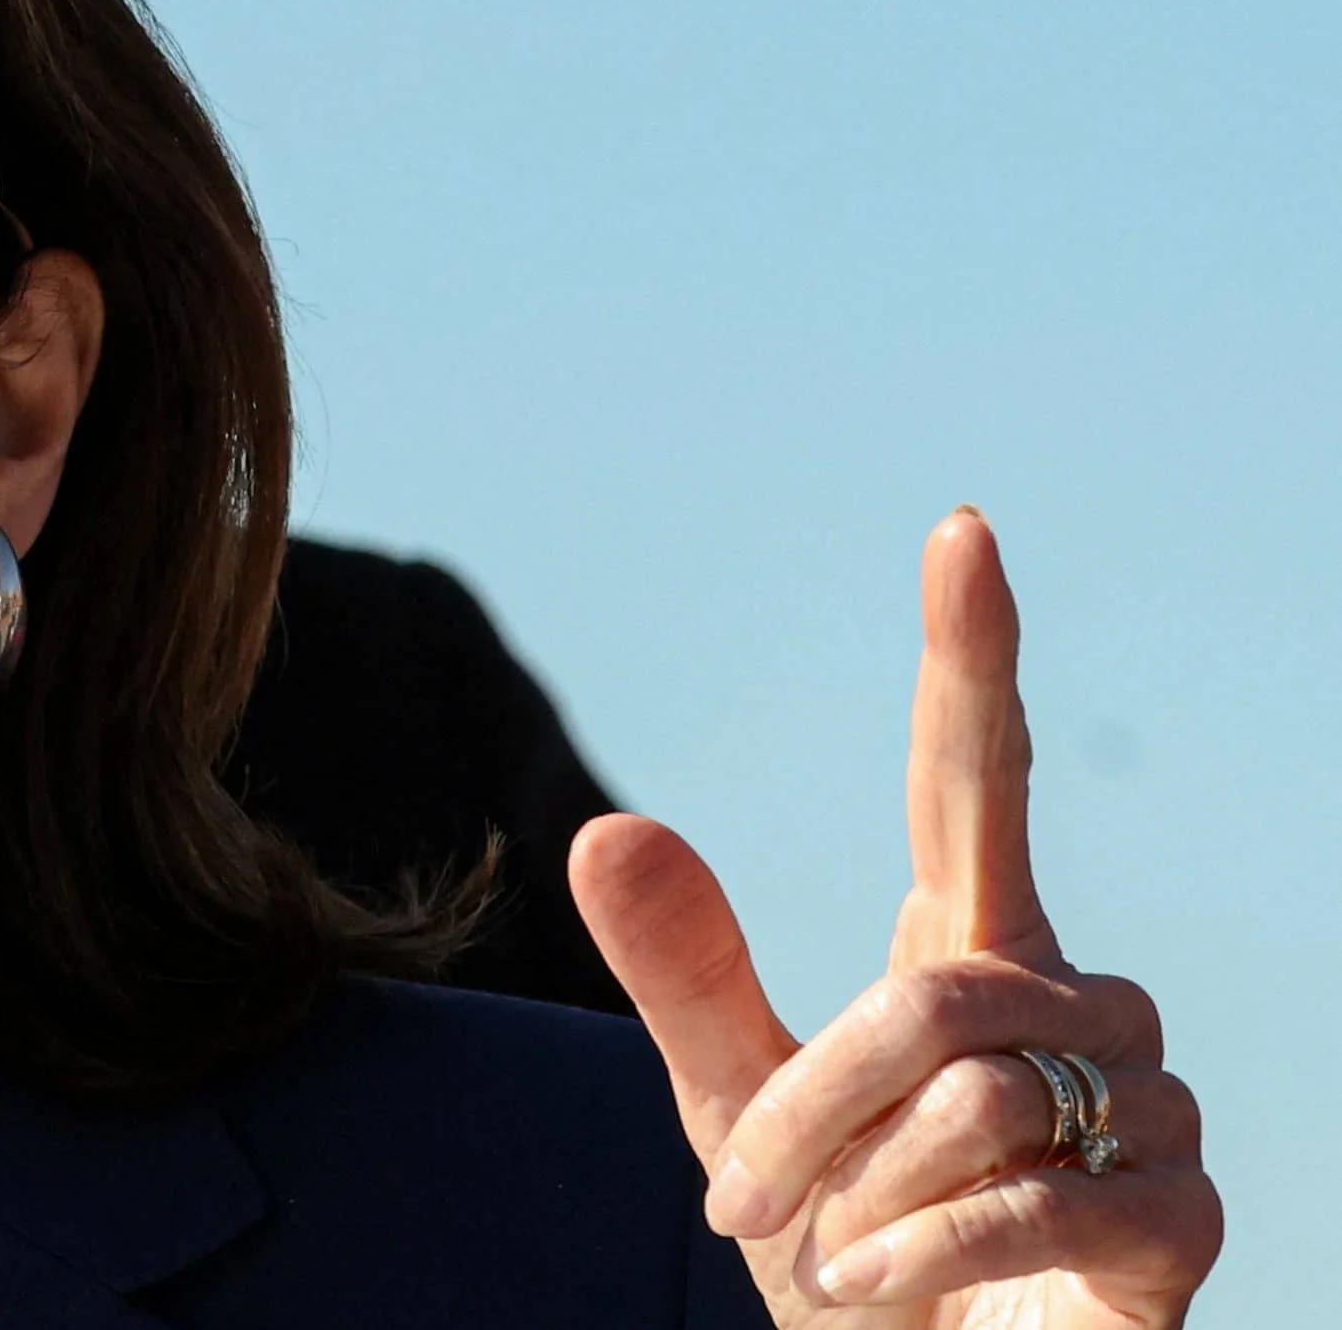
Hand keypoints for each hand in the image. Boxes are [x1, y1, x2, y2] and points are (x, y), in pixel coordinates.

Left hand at [570, 510, 1221, 1325]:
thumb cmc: (846, 1248)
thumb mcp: (737, 1113)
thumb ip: (688, 975)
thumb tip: (606, 826)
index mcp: (968, 953)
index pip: (973, 777)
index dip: (969, 657)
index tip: (960, 530)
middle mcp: (1077, 1003)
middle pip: (930, 991)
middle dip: (809, 1102)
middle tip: (745, 1199)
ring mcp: (1145, 1108)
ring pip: (976, 1090)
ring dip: (863, 1188)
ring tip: (839, 1256)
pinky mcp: (1179, 1220)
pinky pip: (1031, 1200)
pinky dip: (926, 1253)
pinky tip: (883, 1289)